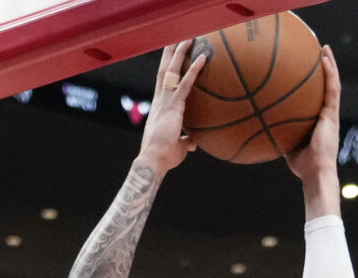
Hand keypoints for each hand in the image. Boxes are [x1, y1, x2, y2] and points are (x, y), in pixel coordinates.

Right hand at [138, 40, 211, 172]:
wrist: (154, 160)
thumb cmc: (164, 157)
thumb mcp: (178, 147)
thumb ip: (185, 142)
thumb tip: (193, 144)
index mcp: (161, 107)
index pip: (164, 82)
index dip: (167, 66)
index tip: (170, 53)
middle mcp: (161, 100)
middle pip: (164, 70)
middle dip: (169, 52)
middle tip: (175, 36)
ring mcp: (166, 101)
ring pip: (172, 71)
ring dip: (180, 52)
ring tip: (188, 37)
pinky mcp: (173, 106)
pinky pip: (185, 84)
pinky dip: (194, 70)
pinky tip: (203, 58)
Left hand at [285, 48, 342, 196]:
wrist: (315, 172)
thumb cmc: (301, 164)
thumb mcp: (285, 143)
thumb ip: (277, 132)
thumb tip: (258, 124)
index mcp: (318, 120)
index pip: (316, 98)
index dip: (314, 83)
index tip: (307, 70)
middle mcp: (326, 114)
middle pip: (326, 87)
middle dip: (324, 69)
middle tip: (318, 52)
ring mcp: (331, 114)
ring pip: (333, 84)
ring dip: (330, 65)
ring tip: (324, 49)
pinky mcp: (332, 115)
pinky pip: (332, 90)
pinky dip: (330, 74)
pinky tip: (324, 60)